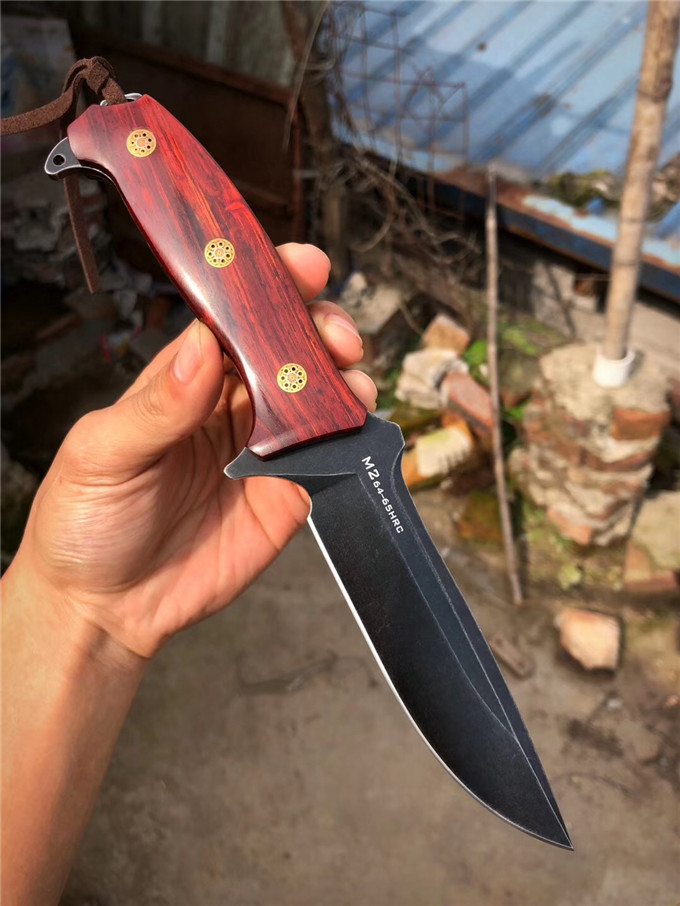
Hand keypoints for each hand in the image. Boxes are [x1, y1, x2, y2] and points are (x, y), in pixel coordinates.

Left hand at [13, 244, 375, 658]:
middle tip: (337, 334)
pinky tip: (355, 425)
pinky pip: (329, 457)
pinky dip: (350, 437)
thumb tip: (205, 346)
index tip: (302, 266)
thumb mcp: (104, 454)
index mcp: (185, 379)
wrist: (109, 608)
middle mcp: (231, 406)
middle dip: (320, 329)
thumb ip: (157, 406)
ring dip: (344, 380)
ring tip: (350, 381)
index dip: (270, 288)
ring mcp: (264, 449)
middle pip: (288, 350)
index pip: (234, 319)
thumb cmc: (86, 521)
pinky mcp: (288, 494)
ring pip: (318, 398)